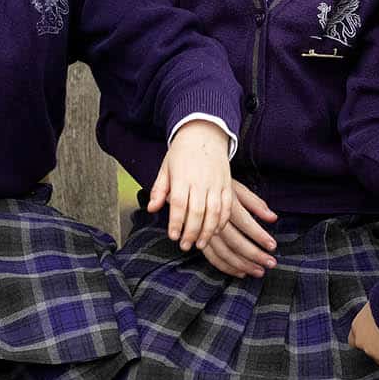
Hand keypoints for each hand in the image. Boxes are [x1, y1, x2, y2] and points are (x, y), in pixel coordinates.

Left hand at [148, 120, 233, 251]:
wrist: (204, 133)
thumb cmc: (181, 153)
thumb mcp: (165, 168)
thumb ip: (159, 190)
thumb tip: (151, 209)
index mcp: (182, 177)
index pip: (178, 204)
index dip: (176, 222)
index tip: (173, 236)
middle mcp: (200, 181)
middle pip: (197, 212)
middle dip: (191, 232)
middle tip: (185, 245)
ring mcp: (216, 182)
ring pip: (214, 212)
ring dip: (207, 231)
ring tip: (200, 244)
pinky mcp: (227, 183)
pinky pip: (227, 206)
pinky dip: (222, 220)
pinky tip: (215, 231)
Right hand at [199, 180, 278, 277]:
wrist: (187, 185)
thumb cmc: (215, 185)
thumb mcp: (235, 187)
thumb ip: (255, 203)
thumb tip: (273, 217)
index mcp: (224, 204)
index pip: (245, 223)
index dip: (259, 236)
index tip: (273, 246)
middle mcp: (213, 219)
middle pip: (235, 242)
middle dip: (254, 255)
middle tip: (271, 263)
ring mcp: (203, 231)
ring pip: (223, 253)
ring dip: (242, 265)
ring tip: (258, 271)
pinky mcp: (197, 240)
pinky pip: (212, 257)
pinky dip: (227, 267)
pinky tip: (241, 272)